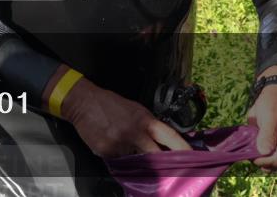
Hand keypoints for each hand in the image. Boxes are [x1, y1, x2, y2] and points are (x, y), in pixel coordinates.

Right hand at [61, 78, 191, 157]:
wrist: (83, 102)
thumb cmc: (111, 105)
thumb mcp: (135, 110)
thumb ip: (149, 126)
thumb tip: (164, 143)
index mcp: (145, 120)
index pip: (170, 137)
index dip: (183, 150)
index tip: (193, 159)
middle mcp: (134, 133)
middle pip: (156, 158)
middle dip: (163, 166)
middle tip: (170, 174)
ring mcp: (120, 145)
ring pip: (136, 163)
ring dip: (136, 161)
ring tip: (127, 149)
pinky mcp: (107, 152)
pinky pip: (119, 162)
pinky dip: (119, 158)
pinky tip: (113, 146)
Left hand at [248, 84, 276, 170]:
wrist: (273, 97)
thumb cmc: (273, 104)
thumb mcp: (270, 116)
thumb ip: (268, 134)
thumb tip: (264, 152)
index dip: (267, 161)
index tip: (253, 159)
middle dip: (263, 162)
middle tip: (248, 155)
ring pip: (271, 164)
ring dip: (260, 160)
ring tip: (249, 151)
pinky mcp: (274, 148)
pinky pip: (267, 157)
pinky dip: (258, 156)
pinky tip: (250, 150)